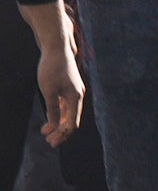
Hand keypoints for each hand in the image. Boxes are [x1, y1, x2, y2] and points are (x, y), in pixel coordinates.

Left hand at [32, 32, 78, 146]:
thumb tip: (54, 126)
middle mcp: (78, 96)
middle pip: (72, 120)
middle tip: (48, 141)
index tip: (51, 142)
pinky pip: (66, 105)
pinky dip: (58, 114)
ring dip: (58, 124)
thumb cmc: (51, 68)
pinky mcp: (69, 87)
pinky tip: (50, 118)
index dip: (62, 134)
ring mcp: (74, 91)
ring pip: (69, 113)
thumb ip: (53, 110)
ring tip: (46, 132)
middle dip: (60, 132)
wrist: (56, 48)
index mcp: (76, 98)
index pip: (72, 123)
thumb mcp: (49, 91)